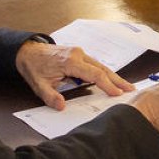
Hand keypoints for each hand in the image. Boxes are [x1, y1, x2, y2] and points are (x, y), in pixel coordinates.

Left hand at [15, 41, 132, 110]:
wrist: (27, 51)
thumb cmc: (34, 67)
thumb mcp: (38, 85)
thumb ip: (50, 97)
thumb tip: (62, 106)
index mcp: (70, 61)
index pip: (94, 74)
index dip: (107, 85)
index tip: (117, 94)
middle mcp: (78, 54)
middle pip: (103, 68)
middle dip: (118, 80)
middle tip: (131, 89)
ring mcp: (80, 53)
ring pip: (101, 66)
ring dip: (113, 76)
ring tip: (125, 86)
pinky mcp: (79, 55)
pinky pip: (95, 65)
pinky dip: (105, 73)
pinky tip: (111, 80)